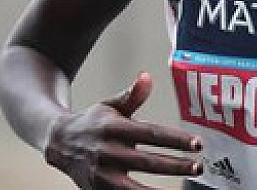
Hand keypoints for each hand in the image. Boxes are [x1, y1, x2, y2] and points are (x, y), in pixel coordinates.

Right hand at [43, 72, 202, 188]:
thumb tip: (147, 77)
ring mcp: (102, 175)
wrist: (58, 143)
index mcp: (113, 129)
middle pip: (147, 162)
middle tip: (198, 166)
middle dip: (175, 166)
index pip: (150, 134)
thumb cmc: (92, 123)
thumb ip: (132, 95)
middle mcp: (107, 153)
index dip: (175, 139)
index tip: (196, 143)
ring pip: (135, 188)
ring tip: (183, 189)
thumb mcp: (110, 105)